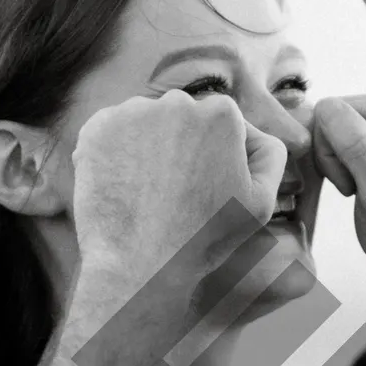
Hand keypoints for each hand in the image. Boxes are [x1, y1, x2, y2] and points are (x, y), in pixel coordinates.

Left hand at [71, 92, 285, 293]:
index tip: (208, 187)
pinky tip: (124, 188)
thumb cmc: (204, 238)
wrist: (139, 263)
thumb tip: (255, 135)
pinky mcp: (96, 129)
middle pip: (183, 119)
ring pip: (146, 124)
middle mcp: (176, 102)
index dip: (218, 156)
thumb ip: (270, 157)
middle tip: (178, 193)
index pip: (223, 123)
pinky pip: (112, 134)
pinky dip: (116, 154)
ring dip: (148, 148)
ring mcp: (132, 112)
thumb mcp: (260, 203)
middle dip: (182, 147)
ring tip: (149, 194)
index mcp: (222, 114)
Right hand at [312, 95, 365, 307]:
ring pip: (328, 130)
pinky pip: (334, 142)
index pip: (339, 107)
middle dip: (332, 154)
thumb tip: (329, 110)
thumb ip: (359, 150)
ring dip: (333, 163)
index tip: (351, 179)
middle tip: (354, 187)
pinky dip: (335, 166)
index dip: (333, 144)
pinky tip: (354, 186)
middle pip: (331, 116)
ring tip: (357, 189)